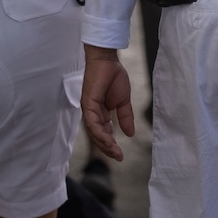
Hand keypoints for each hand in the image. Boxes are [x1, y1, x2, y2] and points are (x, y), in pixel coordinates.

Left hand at [81, 45, 134, 161]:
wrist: (108, 61)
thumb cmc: (114, 77)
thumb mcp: (123, 101)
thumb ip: (125, 116)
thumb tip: (130, 134)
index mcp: (100, 113)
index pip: (104, 133)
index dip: (111, 145)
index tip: (120, 155)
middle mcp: (92, 114)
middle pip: (97, 136)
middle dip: (107, 148)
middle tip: (118, 157)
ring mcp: (89, 109)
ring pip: (94, 132)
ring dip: (104, 143)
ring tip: (115, 152)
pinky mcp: (87, 104)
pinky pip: (92, 123)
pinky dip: (99, 133)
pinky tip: (109, 140)